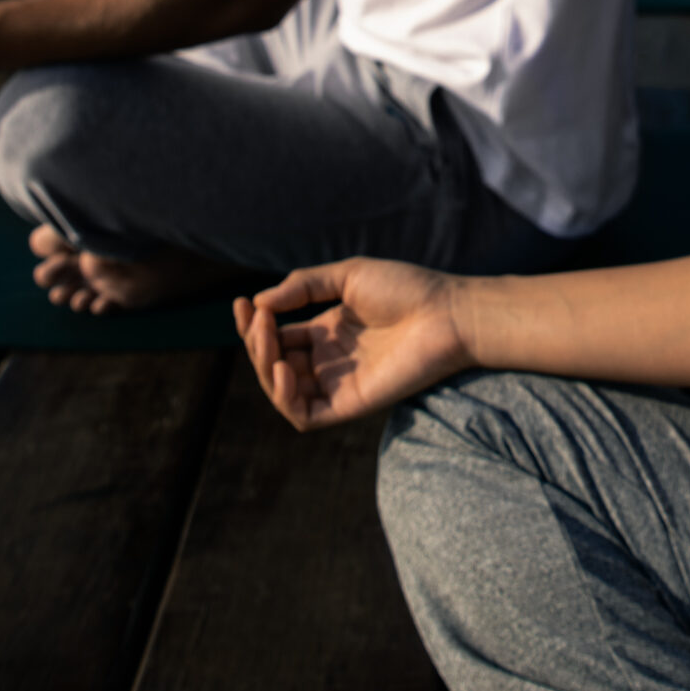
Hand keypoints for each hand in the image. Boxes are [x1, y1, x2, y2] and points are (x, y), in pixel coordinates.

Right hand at [234, 258, 473, 429]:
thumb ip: (304, 286)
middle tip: (258, 319)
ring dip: (264, 367)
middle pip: (274, 363)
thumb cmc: (407, 289)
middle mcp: (329, 360)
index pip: (277, 336)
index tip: (242, 304)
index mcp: (327, 332)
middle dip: (256, 343)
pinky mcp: (351, 404)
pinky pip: (305, 415)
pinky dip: (285, 398)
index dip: (254, 325)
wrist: (447, 313)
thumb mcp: (349, 275)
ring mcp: (339, 384)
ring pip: (283, 391)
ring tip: (267, 340)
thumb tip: (260, 303)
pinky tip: (283, 369)